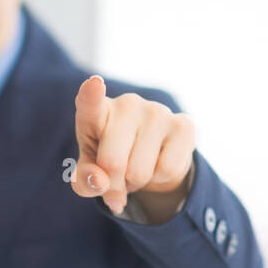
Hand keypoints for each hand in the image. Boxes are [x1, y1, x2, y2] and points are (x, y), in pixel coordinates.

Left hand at [71, 75, 195, 221]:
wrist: (152, 156)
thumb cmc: (112, 158)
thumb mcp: (91, 172)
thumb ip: (85, 180)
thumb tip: (100, 181)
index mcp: (96, 112)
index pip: (90, 102)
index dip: (91, 95)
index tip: (94, 83)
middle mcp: (127, 104)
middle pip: (112, 162)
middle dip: (113, 184)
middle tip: (117, 177)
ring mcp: (157, 111)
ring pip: (139, 172)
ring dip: (136, 183)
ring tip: (136, 169)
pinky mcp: (183, 124)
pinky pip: (166, 170)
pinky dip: (158, 179)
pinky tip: (157, 164)